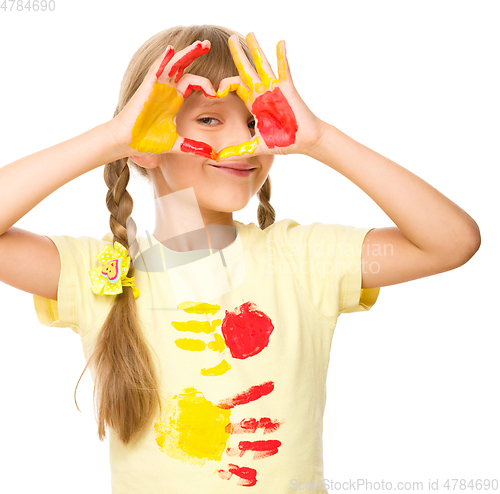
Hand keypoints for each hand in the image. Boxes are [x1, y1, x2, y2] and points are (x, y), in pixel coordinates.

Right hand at [109, 40, 215, 156]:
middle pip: (182, 66)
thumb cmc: (146, 141)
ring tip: (198, 44)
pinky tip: (171, 50)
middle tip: (207, 44)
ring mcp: (157, 87)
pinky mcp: (147, 88)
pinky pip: (156, 70)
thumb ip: (194, 147)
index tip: (215, 93)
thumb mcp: (177, 144)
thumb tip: (213, 155)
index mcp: (174, 99)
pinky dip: (163, 59)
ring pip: (172, 64)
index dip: (205, 84)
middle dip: (194, 54)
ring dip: (184, 53)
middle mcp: (167, 90)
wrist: (127, 143)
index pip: (193, 82)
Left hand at [216, 32, 323, 158]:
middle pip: (246, 70)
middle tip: (230, 40)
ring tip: (249, 33)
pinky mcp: (287, 88)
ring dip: (256, 49)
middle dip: (238, 55)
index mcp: (253, 103)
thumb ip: (237, 150)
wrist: (304, 141)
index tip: (216, 91)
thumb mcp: (256, 146)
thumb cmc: (284, 141)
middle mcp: (262, 92)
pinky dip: (282, 56)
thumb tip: (218, 158)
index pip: (236, 87)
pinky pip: (283, 69)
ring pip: (262, 65)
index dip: (224, 85)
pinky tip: (279, 42)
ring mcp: (275, 88)